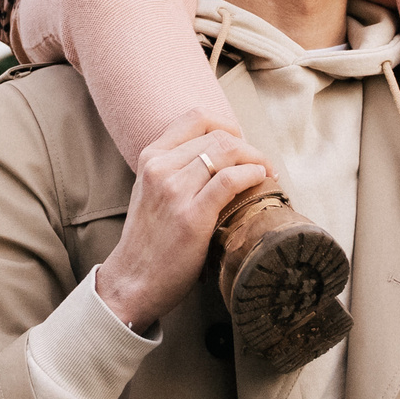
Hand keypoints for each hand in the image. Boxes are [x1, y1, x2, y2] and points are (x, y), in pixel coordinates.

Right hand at [91, 113, 270, 332]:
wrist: (133, 280)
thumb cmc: (149, 240)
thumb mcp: (151, 191)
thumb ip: (175, 169)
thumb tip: (219, 156)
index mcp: (150, 157)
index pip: (196, 118)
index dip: (227, 125)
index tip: (240, 143)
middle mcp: (160, 168)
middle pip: (218, 135)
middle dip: (248, 146)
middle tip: (261, 163)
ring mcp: (174, 191)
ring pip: (227, 152)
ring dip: (256, 159)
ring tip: (266, 172)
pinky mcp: (191, 216)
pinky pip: (230, 180)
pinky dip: (252, 174)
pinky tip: (261, 181)